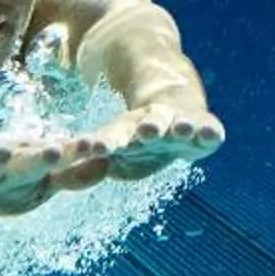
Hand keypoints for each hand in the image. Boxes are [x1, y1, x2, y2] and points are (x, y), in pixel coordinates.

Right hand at [0, 132, 100, 220]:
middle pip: (21, 163)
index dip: (73, 153)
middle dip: (38, 158)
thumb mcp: (33, 179)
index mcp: (21, 165)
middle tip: (55, 150)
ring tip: (2, 152)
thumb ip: (69, 176)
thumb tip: (108, 166)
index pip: (52, 157)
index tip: (97, 145)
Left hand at [89, 103, 224, 181]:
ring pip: (179, 122)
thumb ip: (91, 164)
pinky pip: (208, 127)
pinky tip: (213, 135)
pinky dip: (210, 131)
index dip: (102, 143)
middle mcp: (152, 122)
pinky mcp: (204, 124)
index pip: (112, 136)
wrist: (173, 100)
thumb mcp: (115, 149)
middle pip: (148, 124)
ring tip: (184, 129)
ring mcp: (178, 121)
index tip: (90, 148)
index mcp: (126, 130)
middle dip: (147, 129)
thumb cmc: (137, 138)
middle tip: (145, 133)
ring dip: (180, 126)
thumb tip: (61, 175)